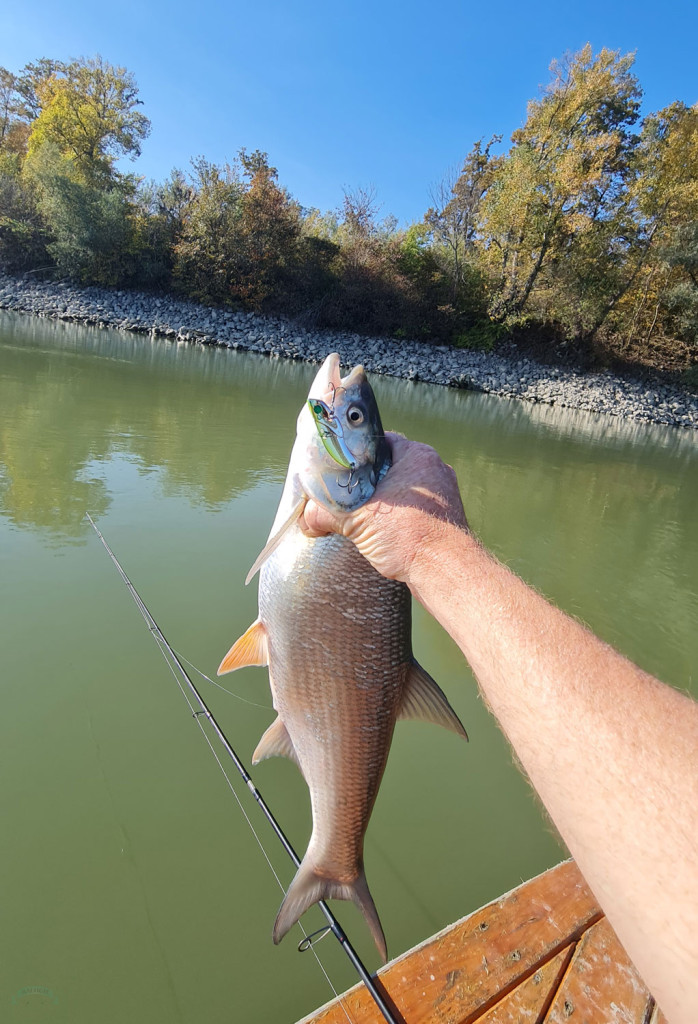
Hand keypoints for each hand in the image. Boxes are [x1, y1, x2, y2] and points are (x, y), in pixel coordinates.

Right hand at [301, 433, 467, 584]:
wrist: (446, 573)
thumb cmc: (410, 536)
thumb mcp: (357, 520)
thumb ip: (325, 513)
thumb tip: (306, 518)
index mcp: (417, 456)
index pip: (380, 442)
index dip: (357, 454)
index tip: (340, 469)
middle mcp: (434, 471)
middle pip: (390, 468)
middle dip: (367, 483)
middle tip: (346, 496)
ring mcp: (443, 496)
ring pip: (402, 492)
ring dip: (383, 504)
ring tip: (362, 518)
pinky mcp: (444, 520)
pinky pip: (414, 512)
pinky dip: (398, 520)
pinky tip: (383, 535)